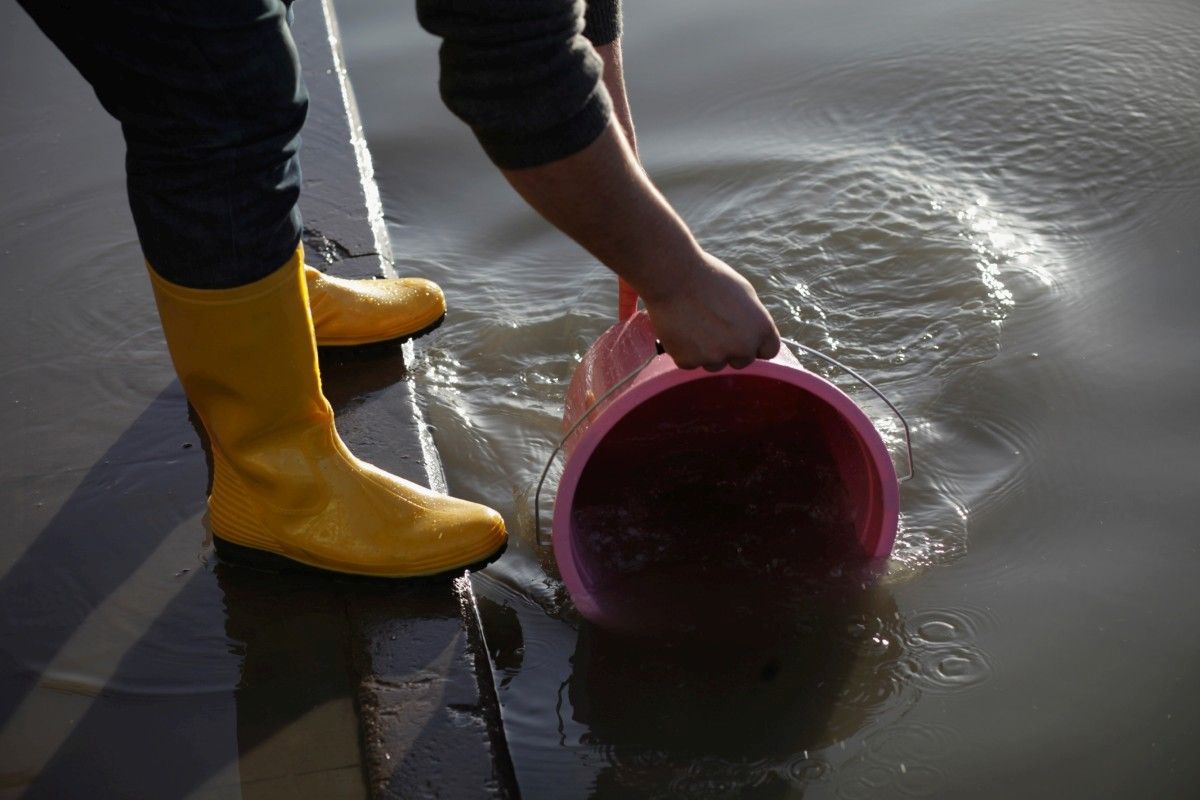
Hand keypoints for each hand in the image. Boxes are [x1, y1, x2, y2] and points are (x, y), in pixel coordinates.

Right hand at [640, 251, 780, 370]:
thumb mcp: (744, 293)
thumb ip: (752, 319)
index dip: (756, 343)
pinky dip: (686, 350)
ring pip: (714, 364)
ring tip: (694, 325)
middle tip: (714, 327)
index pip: (769, 350)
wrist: (674, 277)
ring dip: (707, 352)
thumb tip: (749, 333)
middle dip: (731, 350)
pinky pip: (691, 362)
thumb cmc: (709, 278)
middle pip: (742, 361)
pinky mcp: (690, 361)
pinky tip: (680, 329)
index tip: (745, 336)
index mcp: (760, 329)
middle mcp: (742, 348)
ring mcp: (715, 358)